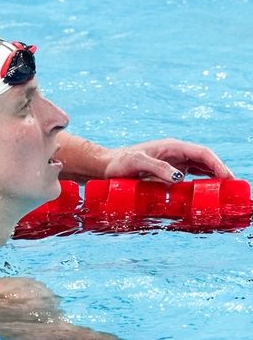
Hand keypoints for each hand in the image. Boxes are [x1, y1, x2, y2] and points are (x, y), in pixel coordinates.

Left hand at [102, 138, 233, 182]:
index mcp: (172, 147)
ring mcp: (173, 163)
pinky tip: (208, 192)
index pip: (202, 153)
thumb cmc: (119, 163)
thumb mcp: (137, 163)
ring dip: (214, 178)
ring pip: (201, 168)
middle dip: (220, 172)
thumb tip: (178, 177)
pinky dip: (202, 182)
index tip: (228, 178)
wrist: (107, 166)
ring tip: (226, 193)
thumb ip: (156, 167)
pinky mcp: (169, 172)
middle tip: (232, 189)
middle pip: (205, 160)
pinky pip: (191, 176)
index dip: (217, 164)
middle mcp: (176, 153)